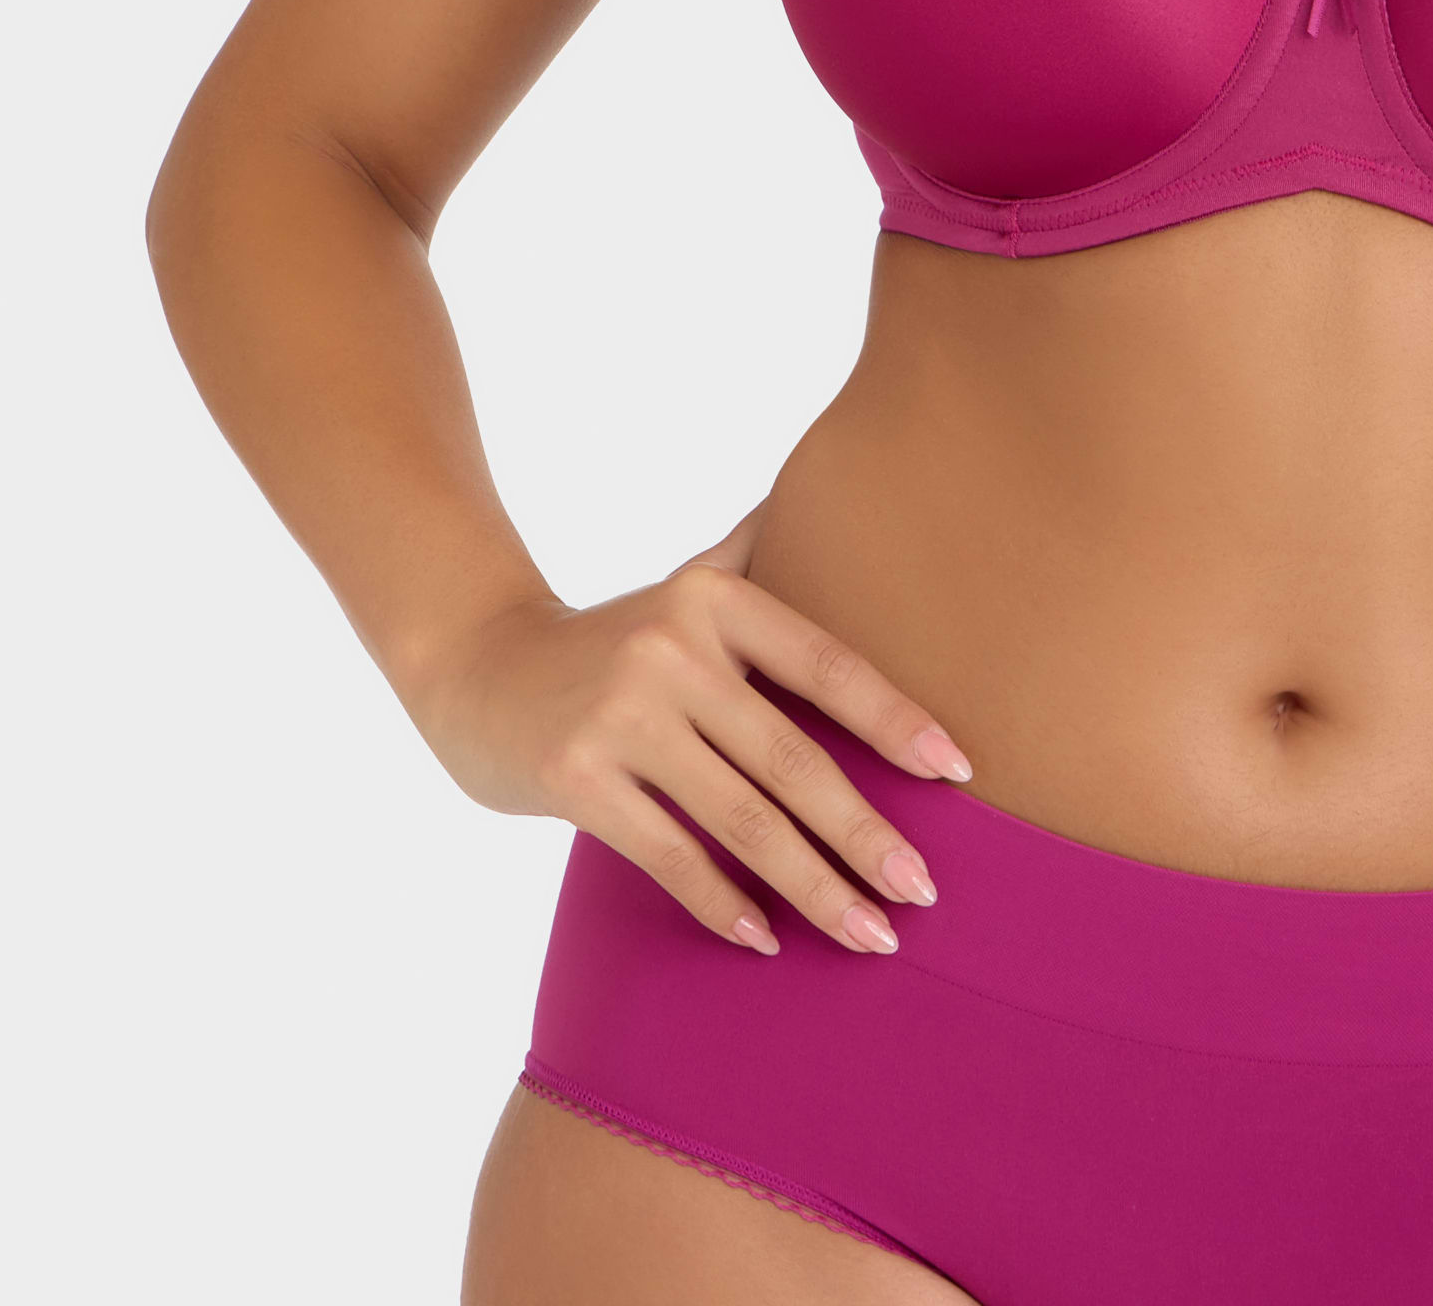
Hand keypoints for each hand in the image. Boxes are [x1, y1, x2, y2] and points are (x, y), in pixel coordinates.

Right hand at [412, 514, 974, 957]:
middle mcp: (673, 650)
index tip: (957, 773)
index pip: (828, 665)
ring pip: (742, 818)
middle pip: (793, 758)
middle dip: (866, 833)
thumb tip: (835, 491)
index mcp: (715, 600)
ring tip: (870, 935)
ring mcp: (621, 716)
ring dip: (813, 886)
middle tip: (925, 892)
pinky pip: (669, 855)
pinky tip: (767, 941)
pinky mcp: (575, 778)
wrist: (474, 663)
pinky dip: (723, 904)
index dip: (897, 720)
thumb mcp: (683, 583)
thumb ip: (756, 552)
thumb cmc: (608, 639)